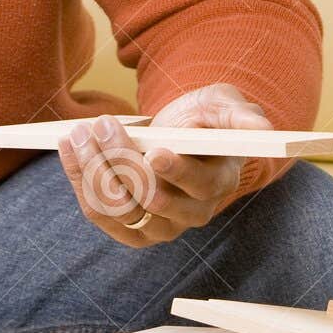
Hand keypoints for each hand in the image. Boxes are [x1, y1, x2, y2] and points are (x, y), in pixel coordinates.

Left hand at [57, 84, 270, 248]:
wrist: (180, 135)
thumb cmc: (205, 118)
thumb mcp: (223, 106)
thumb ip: (240, 115)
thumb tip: (263, 128)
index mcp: (217, 183)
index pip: (198, 188)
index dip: (176, 172)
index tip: (154, 150)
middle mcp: (189, 213)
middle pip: (151, 202)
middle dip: (122, 162)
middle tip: (102, 125)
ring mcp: (157, 226)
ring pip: (119, 209)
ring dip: (93, 170)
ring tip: (80, 133)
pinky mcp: (127, 227)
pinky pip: (98, 211)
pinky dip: (78, 179)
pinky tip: (69, 147)